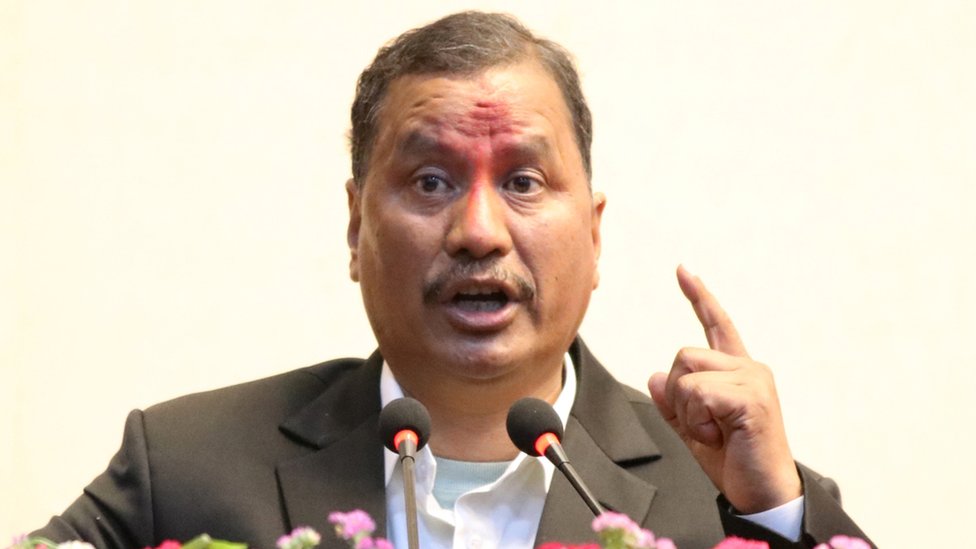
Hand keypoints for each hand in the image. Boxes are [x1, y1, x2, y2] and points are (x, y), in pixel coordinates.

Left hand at [648, 265, 800, 513]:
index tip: (683, 270)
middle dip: (678, 395)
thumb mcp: (693, 431)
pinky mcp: (751, 397)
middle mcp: (749, 368)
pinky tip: (720, 436)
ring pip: (686, 374)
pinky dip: (697, 420)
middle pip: (683, 355)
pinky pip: (697, 393)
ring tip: (715, 432)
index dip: (699, 296)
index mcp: (738, 371)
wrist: (762, 495)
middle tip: (704, 427)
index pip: (716, 325)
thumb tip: (656, 375)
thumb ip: (674, 403)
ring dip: (687, 410)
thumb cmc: (734, 463)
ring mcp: (753, 380)